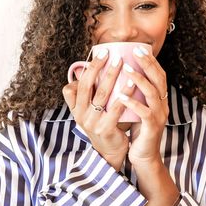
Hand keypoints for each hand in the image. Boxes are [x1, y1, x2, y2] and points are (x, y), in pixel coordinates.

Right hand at [62, 48, 129, 169]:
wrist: (110, 151)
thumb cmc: (103, 124)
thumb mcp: (91, 110)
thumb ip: (89, 93)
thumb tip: (87, 67)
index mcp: (75, 109)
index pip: (74, 86)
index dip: (85, 70)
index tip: (98, 55)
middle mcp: (80, 115)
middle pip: (86, 86)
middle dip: (98, 67)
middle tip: (110, 54)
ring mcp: (92, 123)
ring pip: (101, 95)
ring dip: (112, 76)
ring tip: (123, 63)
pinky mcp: (105, 129)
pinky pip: (115, 108)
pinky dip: (124, 94)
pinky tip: (132, 83)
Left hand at [116, 46, 169, 165]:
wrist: (144, 156)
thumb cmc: (138, 130)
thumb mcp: (137, 108)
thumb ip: (134, 93)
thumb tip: (119, 75)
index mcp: (160, 99)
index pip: (159, 75)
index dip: (151, 61)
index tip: (139, 49)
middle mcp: (163, 105)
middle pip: (158, 79)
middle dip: (147, 64)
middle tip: (135, 51)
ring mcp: (159, 116)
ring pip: (152, 93)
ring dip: (138, 79)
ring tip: (125, 68)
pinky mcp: (152, 128)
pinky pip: (144, 113)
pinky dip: (132, 103)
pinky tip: (120, 96)